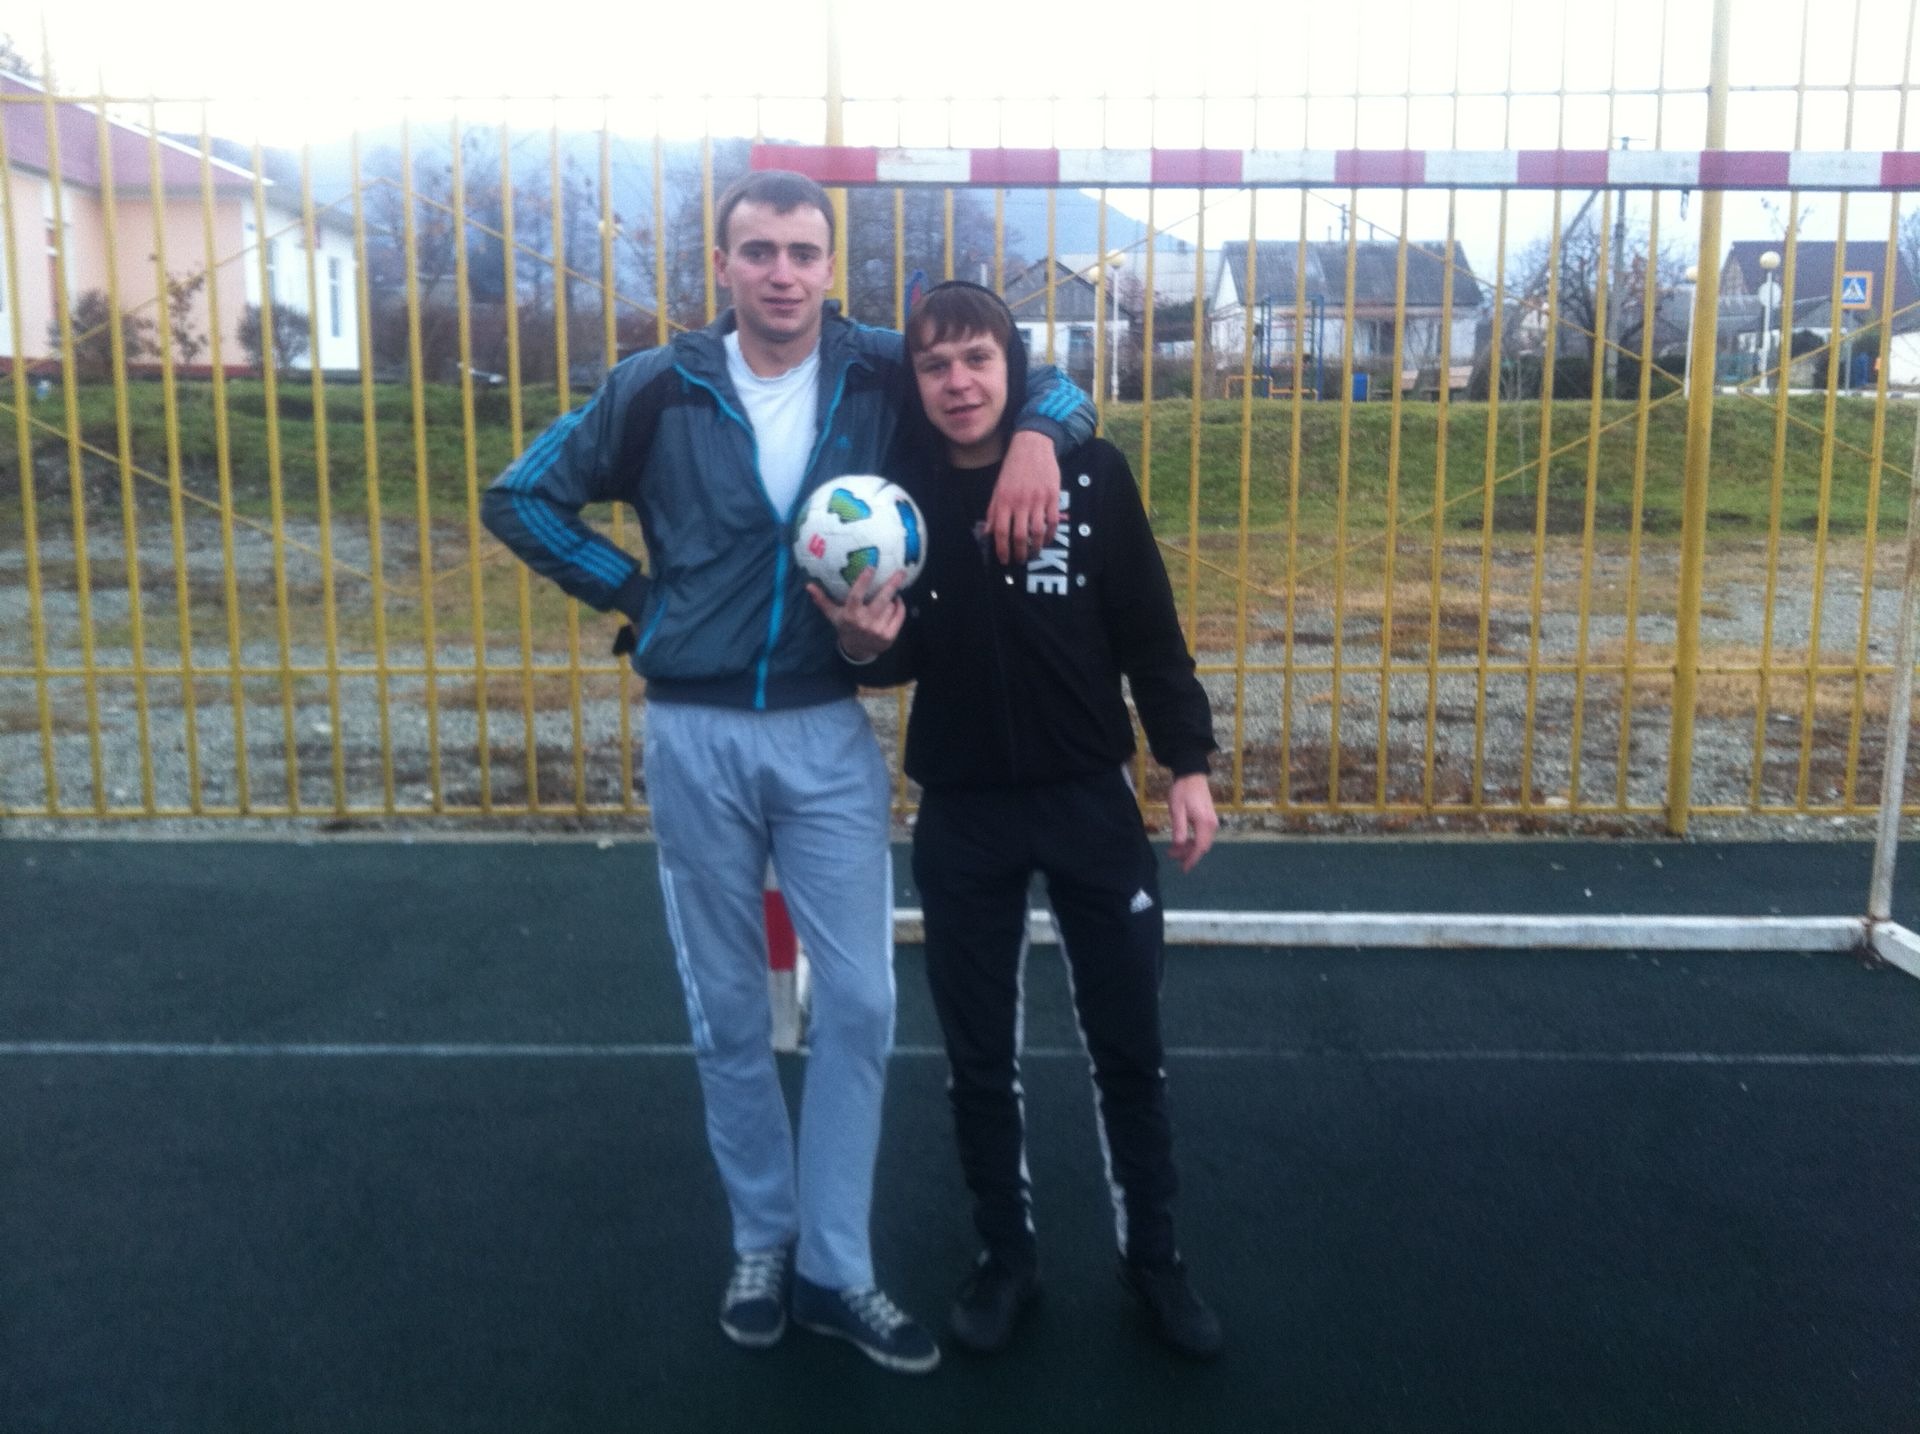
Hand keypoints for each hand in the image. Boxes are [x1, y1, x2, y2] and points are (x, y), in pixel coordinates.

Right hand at [807, 568, 905, 661]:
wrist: (857, 651)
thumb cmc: (845, 627)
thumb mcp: (833, 615)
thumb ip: (822, 600)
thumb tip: (808, 585)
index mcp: (851, 615)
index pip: (857, 595)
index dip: (864, 581)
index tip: (871, 567)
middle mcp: (865, 622)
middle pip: (881, 600)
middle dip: (892, 585)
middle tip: (901, 571)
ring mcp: (878, 630)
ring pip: (891, 606)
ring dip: (892, 598)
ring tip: (891, 593)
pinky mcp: (889, 636)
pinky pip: (899, 616)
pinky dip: (899, 607)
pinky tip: (896, 602)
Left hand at [985, 429, 1061, 563]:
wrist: (1032, 446)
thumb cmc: (1013, 468)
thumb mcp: (998, 488)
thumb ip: (993, 511)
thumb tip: (988, 533)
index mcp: (1004, 500)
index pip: (1001, 532)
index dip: (1002, 550)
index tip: (1004, 560)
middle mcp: (1020, 502)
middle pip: (1019, 536)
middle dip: (1019, 553)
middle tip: (1020, 560)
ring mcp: (1038, 500)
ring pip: (1037, 532)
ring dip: (1035, 547)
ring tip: (1033, 553)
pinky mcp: (1053, 496)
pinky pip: (1053, 521)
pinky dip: (1050, 535)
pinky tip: (1046, 540)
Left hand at [1166, 773, 1217, 873]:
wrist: (1192, 774)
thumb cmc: (1183, 791)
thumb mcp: (1177, 810)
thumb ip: (1179, 829)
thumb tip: (1178, 847)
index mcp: (1205, 824)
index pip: (1199, 847)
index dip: (1191, 859)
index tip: (1182, 868)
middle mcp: (1212, 825)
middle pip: (1202, 847)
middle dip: (1188, 854)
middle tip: (1172, 855)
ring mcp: (1213, 822)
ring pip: (1203, 842)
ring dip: (1190, 848)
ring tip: (1175, 849)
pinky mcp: (1210, 819)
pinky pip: (1204, 836)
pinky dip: (1194, 841)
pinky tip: (1183, 840)